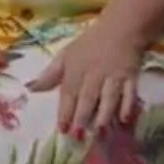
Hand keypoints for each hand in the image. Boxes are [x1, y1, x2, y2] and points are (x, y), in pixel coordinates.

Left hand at [27, 16, 144, 137]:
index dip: (65, 111)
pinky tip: (124, 119)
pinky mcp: (131, 77)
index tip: (62, 129)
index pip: (68, 92)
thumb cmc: (89, 44)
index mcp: (76, 70)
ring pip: (108, 97)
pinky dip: (127, 105)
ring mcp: (113, 76)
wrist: (120, 28)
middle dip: (82, 116)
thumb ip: (50, 74)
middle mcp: (94, 75)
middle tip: (78, 135)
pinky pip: (129, 92)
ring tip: (100, 131)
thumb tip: (31, 89)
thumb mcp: (66, 55)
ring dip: (104, 114)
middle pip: (88, 97)